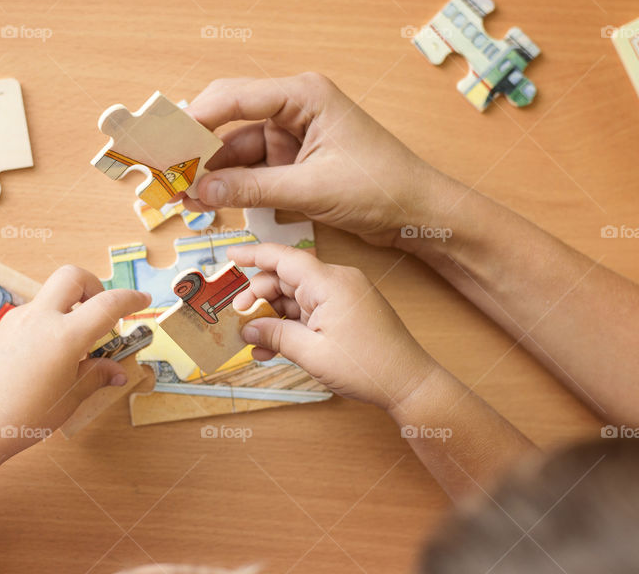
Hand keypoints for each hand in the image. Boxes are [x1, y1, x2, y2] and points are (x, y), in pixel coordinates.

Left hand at [0, 265, 149, 451]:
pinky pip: (33, 314)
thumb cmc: (22, 416)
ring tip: (75, 347)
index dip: (130, 299)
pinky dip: (50, 323)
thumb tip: (117, 372)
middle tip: (101, 314)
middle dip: (94, 286)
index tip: (142, 300)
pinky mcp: (2, 329)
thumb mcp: (69, 399)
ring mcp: (17, 321)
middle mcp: (40, 319)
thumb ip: (95, 377)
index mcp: (64, 337)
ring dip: (70, 308)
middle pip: (72, 276)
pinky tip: (49, 356)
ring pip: (51, 296)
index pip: (107, 304)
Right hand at [183, 73, 454, 247]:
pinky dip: (231, 183)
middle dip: (196, 145)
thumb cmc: (381, 187)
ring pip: (237, 147)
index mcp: (303, 95)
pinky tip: (207, 198)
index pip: (234, 97)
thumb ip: (252, 188)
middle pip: (229, 118)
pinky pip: (252, 166)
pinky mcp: (294, 158)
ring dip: (210, 170)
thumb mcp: (310, 189)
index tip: (162, 140)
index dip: (193, 118)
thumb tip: (200, 191)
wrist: (418, 212)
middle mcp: (294, 107)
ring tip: (180, 194)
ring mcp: (293, 133)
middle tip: (164, 168)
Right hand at [229, 243, 436, 409]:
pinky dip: (289, 325)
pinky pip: (309, 311)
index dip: (253, 255)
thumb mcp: (312, 353)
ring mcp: (342, 297)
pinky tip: (271, 348)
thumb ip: (275, 335)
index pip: (283, 258)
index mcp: (330, 283)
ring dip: (271, 317)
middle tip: (237, 320)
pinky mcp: (346, 311)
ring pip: (294, 297)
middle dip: (258, 297)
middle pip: (285, 279)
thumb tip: (248, 328)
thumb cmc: (369, 367)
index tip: (229, 257)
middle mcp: (337, 282)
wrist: (408, 383)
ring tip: (252, 341)